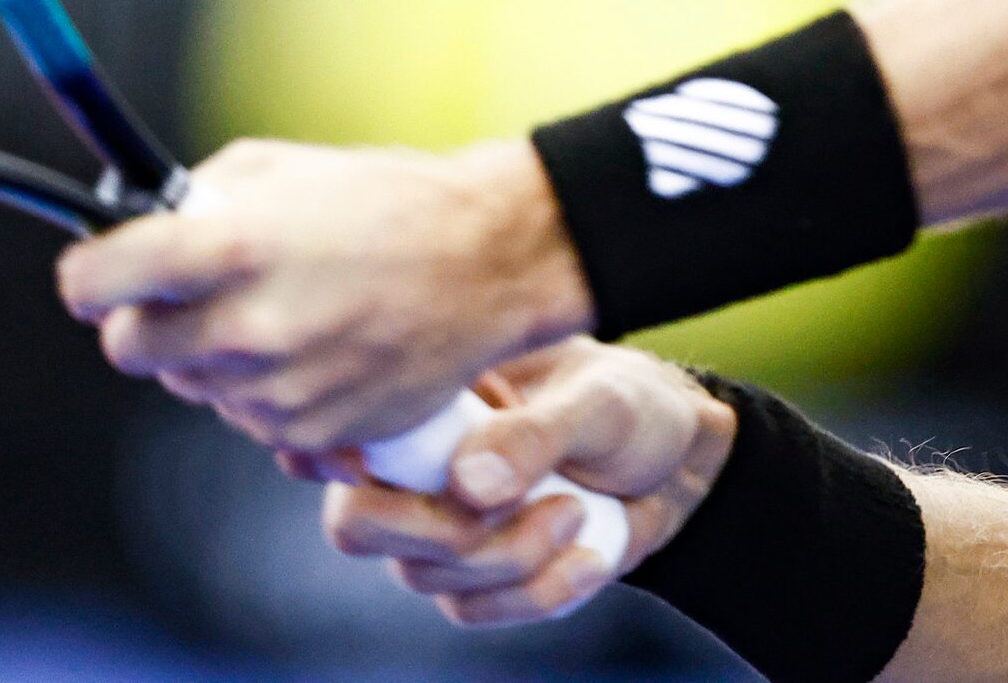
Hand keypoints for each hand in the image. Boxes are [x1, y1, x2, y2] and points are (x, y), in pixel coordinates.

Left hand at [56, 137, 595, 450]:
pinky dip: (266, 391)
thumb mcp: (284, 167)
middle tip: (190, 294)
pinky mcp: (310, 433)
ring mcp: (275, 390)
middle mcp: (243, 327)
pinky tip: (315, 348)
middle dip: (146, 319)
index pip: (92, 284)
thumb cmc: (390, 201)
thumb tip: (148, 223)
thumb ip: (202, 199)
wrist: (488, 264)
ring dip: (212, 355)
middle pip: (128, 347)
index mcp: (228, 249)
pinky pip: (250, 419)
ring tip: (281, 312)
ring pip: (192, 385)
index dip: (89, 276)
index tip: (97, 275)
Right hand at [311, 342, 736, 626]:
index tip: (370, 465)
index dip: (329, 456)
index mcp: (426, 396)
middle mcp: (414, 464)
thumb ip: (534, 434)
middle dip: (435, 529)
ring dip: (509, 558)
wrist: (677, 464)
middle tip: (507, 505)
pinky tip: (589, 556)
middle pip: (355, 524)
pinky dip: (540, 592)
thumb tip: (467, 485)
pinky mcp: (478, 578)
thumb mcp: (599, 403)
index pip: (335, 431)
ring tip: (576, 510)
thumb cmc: (630, 406)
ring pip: (424, 575)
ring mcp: (439, 526)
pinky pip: (474, 610)